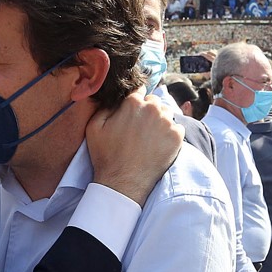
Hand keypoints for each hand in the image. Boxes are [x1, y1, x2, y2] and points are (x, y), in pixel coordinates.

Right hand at [87, 88, 183, 206]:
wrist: (123, 182)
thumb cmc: (106, 155)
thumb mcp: (94, 126)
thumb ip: (105, 106)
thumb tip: (114, 98)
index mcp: (132, 103)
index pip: (138, 90)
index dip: (134, 99)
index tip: (132, 110)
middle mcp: (152, 109)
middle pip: (153, 101)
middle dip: (147, 110)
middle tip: (139, 127)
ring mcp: (167, 122)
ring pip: (166, 113)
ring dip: (159, 120)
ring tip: (149, 136)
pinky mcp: (177, 137)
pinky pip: (177, 127)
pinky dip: (169, 133)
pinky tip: (157, 144)